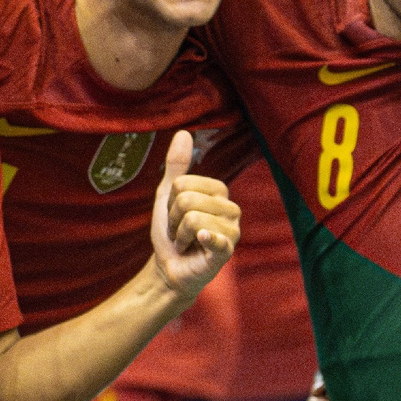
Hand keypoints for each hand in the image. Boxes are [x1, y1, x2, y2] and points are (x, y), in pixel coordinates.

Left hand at [147, 131, 238, 299]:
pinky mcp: (226, 251)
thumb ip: (177, 166)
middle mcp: (231, 208)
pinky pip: (214, 237)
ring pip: (192, 218)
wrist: (170, 268)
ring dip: (178, 235)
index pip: (182, 183)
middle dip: (173, 220)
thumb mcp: (169, 195)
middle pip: (187, 200)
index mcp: (219, 191)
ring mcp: (231, 230)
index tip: (175, 216)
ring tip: (185, 243)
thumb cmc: (171, 232)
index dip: (170, 203)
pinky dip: (203, 238)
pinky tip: (201, 241)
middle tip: (179, 232)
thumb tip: (184, 132)